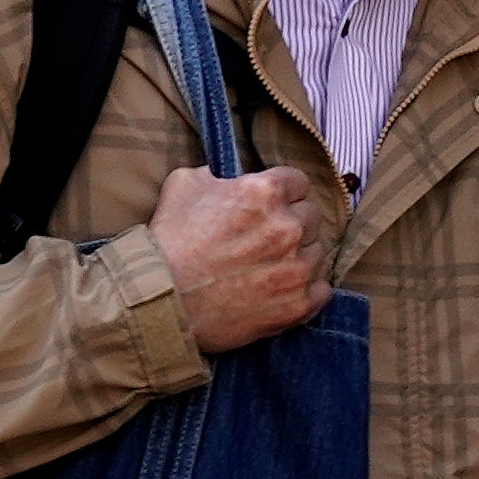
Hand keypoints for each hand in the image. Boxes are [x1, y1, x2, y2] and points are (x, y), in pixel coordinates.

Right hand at [148, 166, 330, 353]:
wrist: (157, 301)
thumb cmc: (168, 242)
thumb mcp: (183, 186)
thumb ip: (214, 174)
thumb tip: (224, 178)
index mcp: (266, 192)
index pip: (300, 182)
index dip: (285, 194)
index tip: (272, 206)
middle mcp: (288, 227)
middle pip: (312, 217)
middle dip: (293, 224)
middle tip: (266, 240)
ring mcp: (296, 268)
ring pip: (316, 253)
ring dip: (299, 258)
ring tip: (268, 268)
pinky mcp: (297, 304)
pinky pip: (321, 291)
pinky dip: (306, 291)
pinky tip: (281, 291)